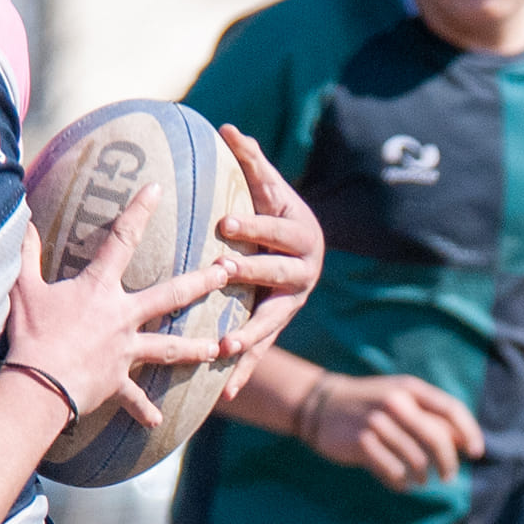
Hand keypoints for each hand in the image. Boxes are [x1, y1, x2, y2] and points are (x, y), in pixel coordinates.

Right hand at [5, 196, 233, 430]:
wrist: (38, 384)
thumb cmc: (29, 333)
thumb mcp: (22, 288)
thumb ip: (25, 253)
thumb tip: (18, 218)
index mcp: (99, 289)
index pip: (122, 239)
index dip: (138, 210)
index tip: (158, 187)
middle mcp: (122, 317)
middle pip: (171, 295)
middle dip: (203, 282)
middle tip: (230, 271)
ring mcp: (124, 351)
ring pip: (169, 348)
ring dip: (196, 348)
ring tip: (220, 348)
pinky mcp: (116, 382)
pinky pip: (134, 398)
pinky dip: (144, 410)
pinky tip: (157, 421)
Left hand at [213, 126, 325, 399]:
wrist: (298, 255)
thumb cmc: (274, 215)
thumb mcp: (267, 190)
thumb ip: (251, 163)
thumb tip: (227, 128)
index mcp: (300, 235)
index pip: (275, 229)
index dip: (251, 226)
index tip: (222, 224)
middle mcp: (303, 273)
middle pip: (277, 275)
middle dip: (250, 274)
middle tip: (220, 272)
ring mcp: (290, 305)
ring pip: (271, 322)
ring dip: (248, 335)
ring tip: (224, 347)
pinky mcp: (276, 331)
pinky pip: (261, 355)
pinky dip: (241, 373)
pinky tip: (222, 395)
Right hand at [305, 372, 483, 489]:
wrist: (320, 405)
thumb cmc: (369, 404)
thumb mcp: (399, 399)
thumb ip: (429, 415)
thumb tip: (462, 442)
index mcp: (410, 389)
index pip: (451, 410)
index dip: (469, 433)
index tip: (476, 453)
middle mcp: (396, 404)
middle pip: (437, 439)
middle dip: (448, 463)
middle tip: (448, 476)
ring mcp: (377, 423)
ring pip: (415, 458)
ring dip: (422, 475)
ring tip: (420, 480)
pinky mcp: (360, 443)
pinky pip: (391, 470)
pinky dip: (400, 482)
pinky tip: (399, 483)